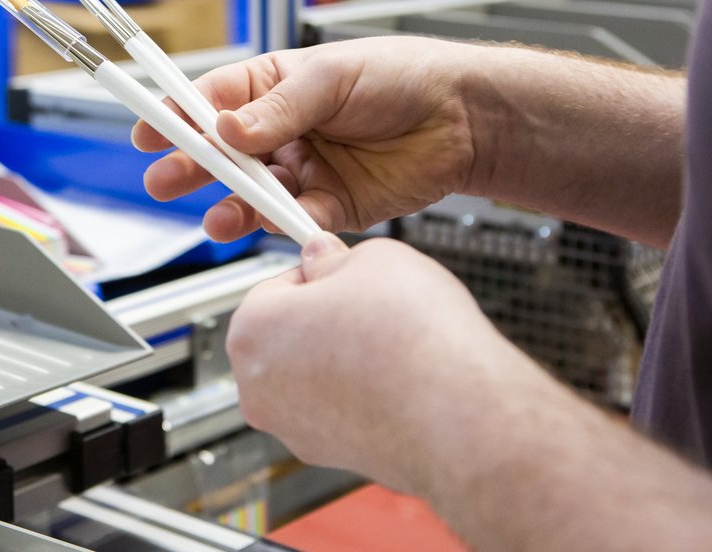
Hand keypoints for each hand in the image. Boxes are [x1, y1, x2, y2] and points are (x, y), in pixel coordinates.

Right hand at [132, 37, 477, 240]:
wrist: (464, 118)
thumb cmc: (402, 76)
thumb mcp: (332, 79)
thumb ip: (278, 110)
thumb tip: (227, 130)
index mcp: (275, 86)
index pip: (214, 100)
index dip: (177, 116)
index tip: (147, 130)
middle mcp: (282, 130)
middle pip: (224, 152)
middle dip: (192, 166)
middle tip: (164, 180)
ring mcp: (304, 169)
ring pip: (254, 192)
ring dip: (230, 205)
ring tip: (215, 219)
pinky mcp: (330, 204)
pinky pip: (295, 218)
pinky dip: (280, 224)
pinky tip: (268, 225)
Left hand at [226, 233, 526, 494]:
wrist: (459, 417)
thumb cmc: (413, 341)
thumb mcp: (374, 259)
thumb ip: (334, 257)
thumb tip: (323, 259)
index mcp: (252, 331)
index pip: (272, 286)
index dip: (316, 275)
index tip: (342, 274)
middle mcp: (257, 388)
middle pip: (286, 335)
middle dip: (324, 318)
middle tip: (370, 307)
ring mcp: (289, 427)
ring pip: (309, 374)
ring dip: (340, 356)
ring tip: (389, 345)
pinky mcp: (325, 454)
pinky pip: (335, 408)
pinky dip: (357, 393)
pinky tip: (393, 380)